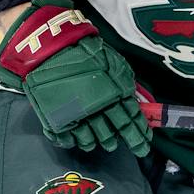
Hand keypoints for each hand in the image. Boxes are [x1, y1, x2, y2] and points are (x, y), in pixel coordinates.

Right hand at [0, 0, 151, 155]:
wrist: (48, 48)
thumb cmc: (83, 51)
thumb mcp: (113, 63)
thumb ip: (125, 83)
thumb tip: (134, 101)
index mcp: (114, 95)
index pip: (132, 120)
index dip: (140, 134)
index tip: (145, 143)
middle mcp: (98, 110)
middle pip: (114, 134)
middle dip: (122, 142)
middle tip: (126, 145)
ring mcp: (77, 117)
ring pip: (92, 141)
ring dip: (98, 142)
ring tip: (100, 141)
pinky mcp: (57, 121)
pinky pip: (68, 140)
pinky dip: (74, 141)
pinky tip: (77, 138)